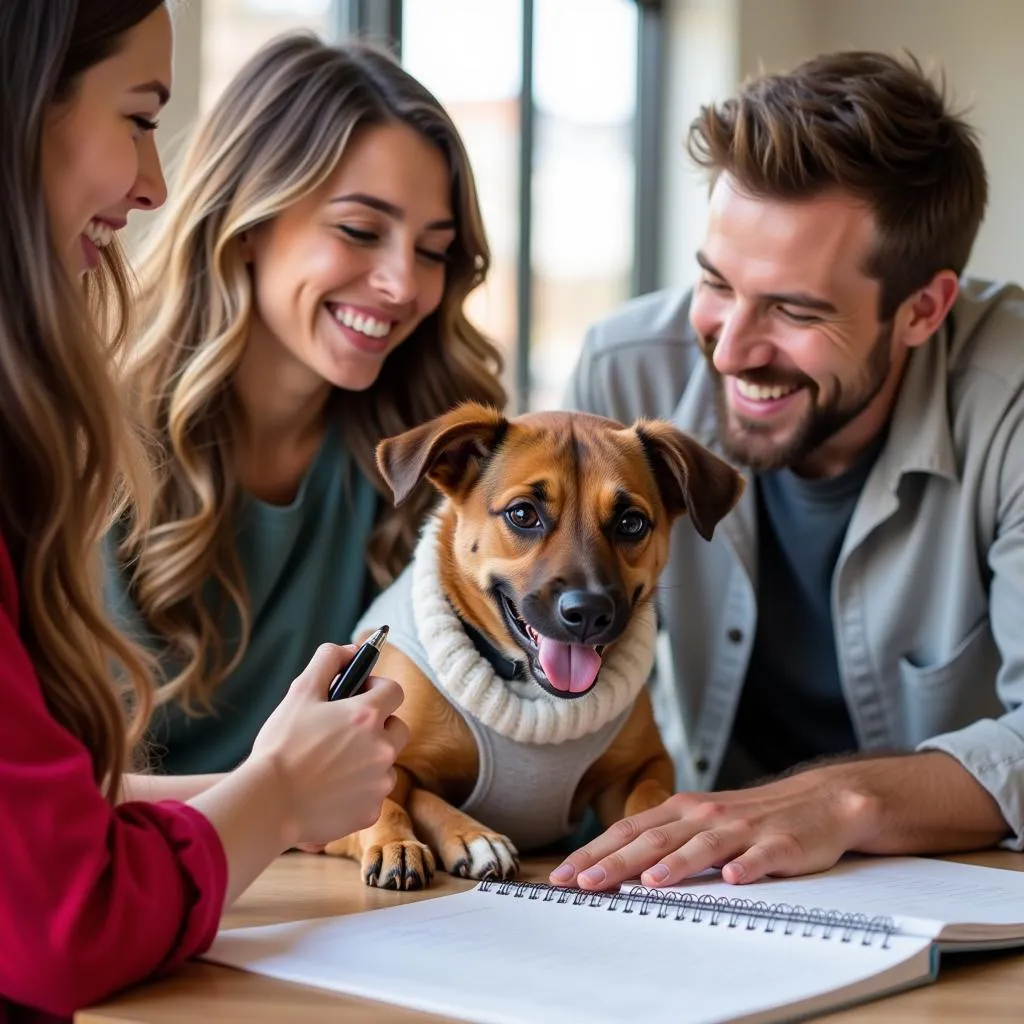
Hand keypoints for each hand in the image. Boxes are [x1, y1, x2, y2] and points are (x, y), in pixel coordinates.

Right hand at [250, 643, 408, 847]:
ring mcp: (379, 782)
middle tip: (347, 732)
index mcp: (367, 716)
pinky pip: (372, 795)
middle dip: (379, 726)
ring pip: (385, 763)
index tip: (360, 694)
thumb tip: (351, 649)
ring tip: (332, 765)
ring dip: (368, 760)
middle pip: (398, 728)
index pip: (394, 691)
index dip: (377, 689)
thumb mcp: (300, 692)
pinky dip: (358, 791)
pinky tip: (329, 791)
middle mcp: (382, 748)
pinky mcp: (371, 812)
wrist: (267, 804)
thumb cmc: (281, 746)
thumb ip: (328, 660)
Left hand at [550, 768, 868, 889]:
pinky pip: (761, 857)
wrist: (820, 800)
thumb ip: (664, 839)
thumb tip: (614, 864)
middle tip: (584, 883)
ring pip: (703, 846)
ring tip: (649, 881)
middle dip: (616, 861)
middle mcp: (706, 815)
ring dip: (675, 864)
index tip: (563, 874)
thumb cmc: (752, 818)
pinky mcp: (781, 845)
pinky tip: (733, 879)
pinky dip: (747, 868)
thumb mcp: (702, 822)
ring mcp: (744, 829)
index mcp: (683, 810)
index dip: (594, 851)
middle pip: (654, 838)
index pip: (629, 830)